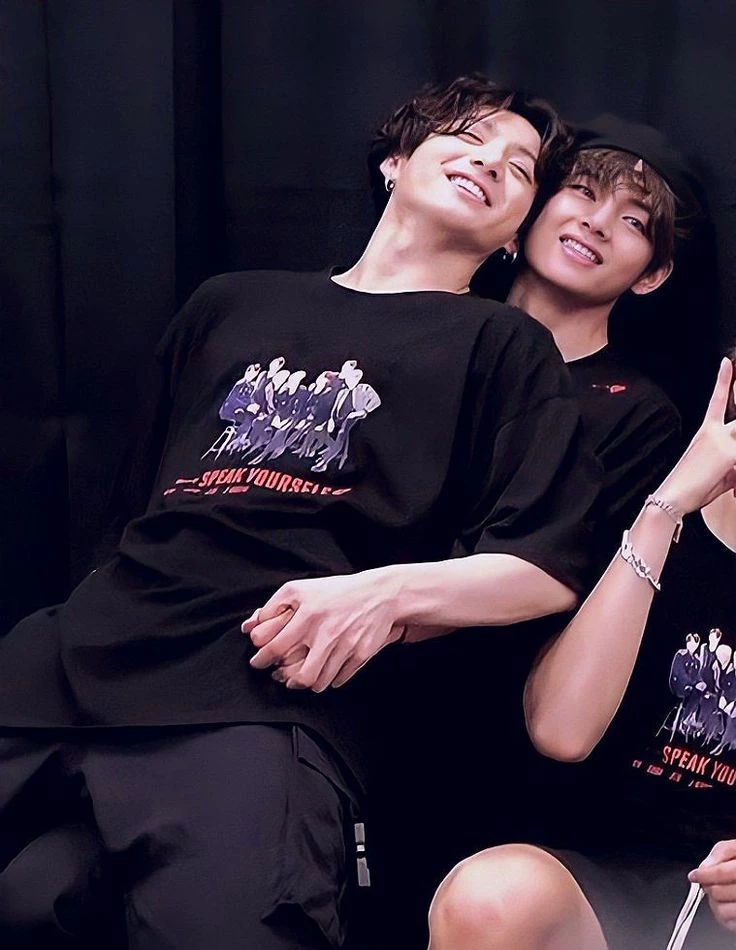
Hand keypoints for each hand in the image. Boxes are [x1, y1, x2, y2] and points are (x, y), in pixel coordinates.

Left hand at [241, 570, 403, 691]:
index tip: (259, 661)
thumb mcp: (298, 590)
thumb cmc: (336, 592)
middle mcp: (326, 633)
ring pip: (319, 682)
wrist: (379, 594)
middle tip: (279, 676)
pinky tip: (323, 672)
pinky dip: (328, 680)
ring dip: (306, 683)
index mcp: (307, 616)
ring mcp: (345, 646)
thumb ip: (271, 607)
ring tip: (300, 677)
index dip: (261, 659)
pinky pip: (339, 679)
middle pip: (299, 676)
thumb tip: (249, 627)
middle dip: (284, 680)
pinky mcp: (360, 655)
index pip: (274, 648)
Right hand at [656, 359, 735, 513]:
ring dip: (735, 461)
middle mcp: (715, 433)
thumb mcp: (717, 473)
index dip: (723, 379)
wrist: (673, 497)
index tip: (726, 362)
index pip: (717, 399)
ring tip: (729, 469)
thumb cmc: (690, 488)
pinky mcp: (730, 455)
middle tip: (728, 449)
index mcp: (706, 432)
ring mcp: (724, 442)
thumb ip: (733, 464)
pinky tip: (732, 485)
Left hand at [688, 839, 735, 930]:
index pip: (720, 873)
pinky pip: (729, 923)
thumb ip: (720, 853)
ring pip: (722, 911)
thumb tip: (703, 867)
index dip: (703, 874)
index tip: (694, 875)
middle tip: (708, 882)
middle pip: (717, 892)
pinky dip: (723, 916)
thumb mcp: (735, 848)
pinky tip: (726, 904)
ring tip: (718, 893)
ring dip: (714, 902)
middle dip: (708, 887)